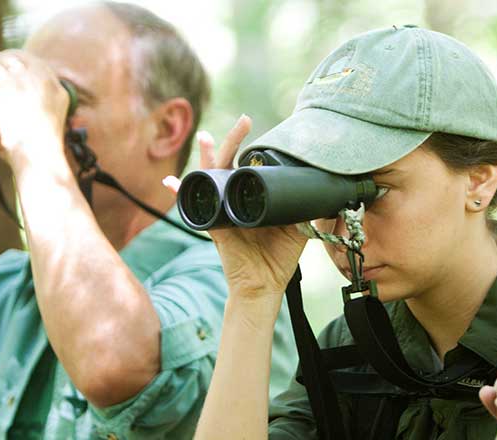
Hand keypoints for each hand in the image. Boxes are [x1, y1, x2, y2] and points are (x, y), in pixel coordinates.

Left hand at [0, 50, 69, 169]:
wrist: (38, 159)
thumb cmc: (39, 155)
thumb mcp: (48, 130)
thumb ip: (40, 122)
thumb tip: (23, 125)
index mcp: (59, 92)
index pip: (39, 67)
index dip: (20, 64)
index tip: (7, 70)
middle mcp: (45, 81)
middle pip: (21, 58)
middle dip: (3, 58)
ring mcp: (26, 82)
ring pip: (3, 60)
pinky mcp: (7, 87)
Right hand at [163, 115, 308, 298]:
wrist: (265, 285)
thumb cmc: (278, 258)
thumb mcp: (297, 228)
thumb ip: (306, 210)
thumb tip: (326, 192)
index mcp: (252, 197)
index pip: (249, 166)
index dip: (253, 148)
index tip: (260, 128)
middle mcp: (233, 199)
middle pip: (229, 163)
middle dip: (234, 140)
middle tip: (245, 120)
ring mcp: (221, 210)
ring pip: (209, 177)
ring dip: (206, 157)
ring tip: (207, 137)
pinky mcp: (213, 226)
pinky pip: (192, 207)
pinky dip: (179, 194)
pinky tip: (170, 182)